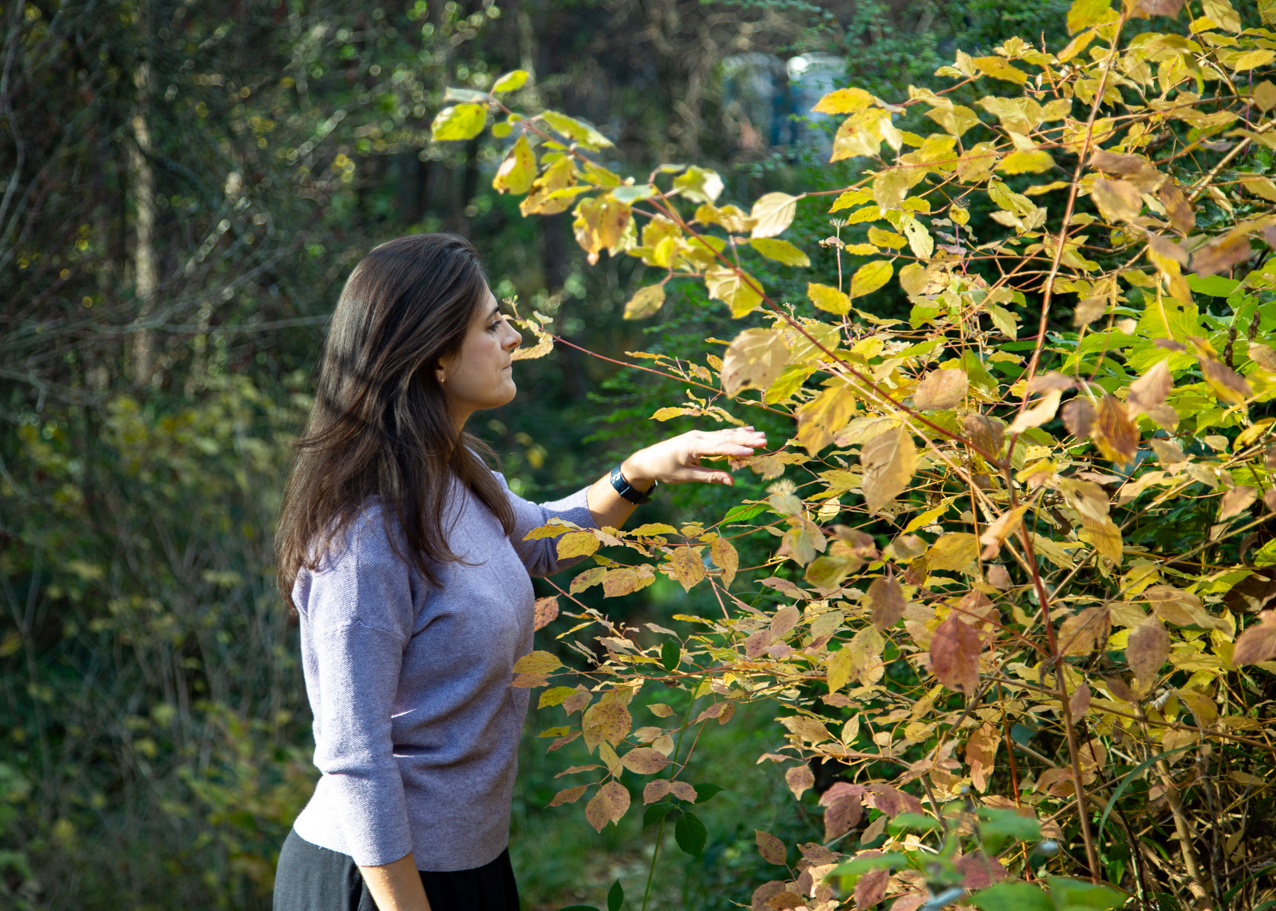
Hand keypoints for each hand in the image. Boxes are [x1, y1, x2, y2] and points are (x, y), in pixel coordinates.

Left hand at [621, 426, 766, 487]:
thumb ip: (710, 477)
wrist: (648, 460)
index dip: (736, 450)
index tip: (753, 452)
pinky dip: (734, 434)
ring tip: (761, 434)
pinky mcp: (699, 437)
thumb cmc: (665, 470)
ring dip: (743, 434)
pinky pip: (720, 435)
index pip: (719, 447)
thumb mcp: (687, 476)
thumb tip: (732, 481)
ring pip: (724, 434)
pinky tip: (746, 431)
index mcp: (693, 445)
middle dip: (745, 439)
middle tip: (765, 440)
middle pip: (725, 437)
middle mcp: (698, 436)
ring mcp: (699, 435)